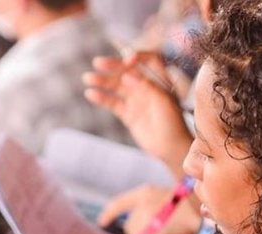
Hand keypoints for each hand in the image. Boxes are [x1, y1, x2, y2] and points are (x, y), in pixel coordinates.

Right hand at [83, 53, 191, 172]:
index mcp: (161, 80)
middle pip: (128, 71)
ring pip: (117, 86)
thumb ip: (146, 86)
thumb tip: (127, 74)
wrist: (170, 149)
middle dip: (113, 66)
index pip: (149, 60)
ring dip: (103, 81)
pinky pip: (113, 103)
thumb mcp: (163, 102)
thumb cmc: (173, 124)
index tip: (127, 60)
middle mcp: (147, 87)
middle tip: (98, 63)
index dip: (139, 57)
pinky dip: (102, 98)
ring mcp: (136, 100)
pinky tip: (90, 94)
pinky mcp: (128, 114)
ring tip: (88, 78)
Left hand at [97, 185, 201, 233]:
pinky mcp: (155, 230)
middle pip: (129, 227)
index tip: (102, 221)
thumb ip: (155, 208)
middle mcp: (143, 202)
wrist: (207, 208)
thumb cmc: (193, 203)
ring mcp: (149, 216)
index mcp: (145, 192)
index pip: (119, 204)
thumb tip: (147, 227)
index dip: (110, 214)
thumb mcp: (169, 197)